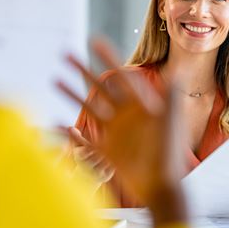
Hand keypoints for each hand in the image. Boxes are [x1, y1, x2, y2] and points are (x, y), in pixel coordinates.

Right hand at [57, 38, 187, 225]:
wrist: (164, 187)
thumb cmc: (170, 154)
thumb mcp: (171, 121)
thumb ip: (171, 96)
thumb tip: (175, 71)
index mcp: (140, 104)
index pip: (120, 75)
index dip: (107, 57)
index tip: (94, 40)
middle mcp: (125, 115)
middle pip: (99, 87)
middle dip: (83, 70)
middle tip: (65, 54)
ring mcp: (114, 133)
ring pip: (88, 108)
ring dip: (71, 93)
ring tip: (55, 79)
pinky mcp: (106, 152)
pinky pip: (83, 139)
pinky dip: (68, 132)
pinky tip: (54, 123)